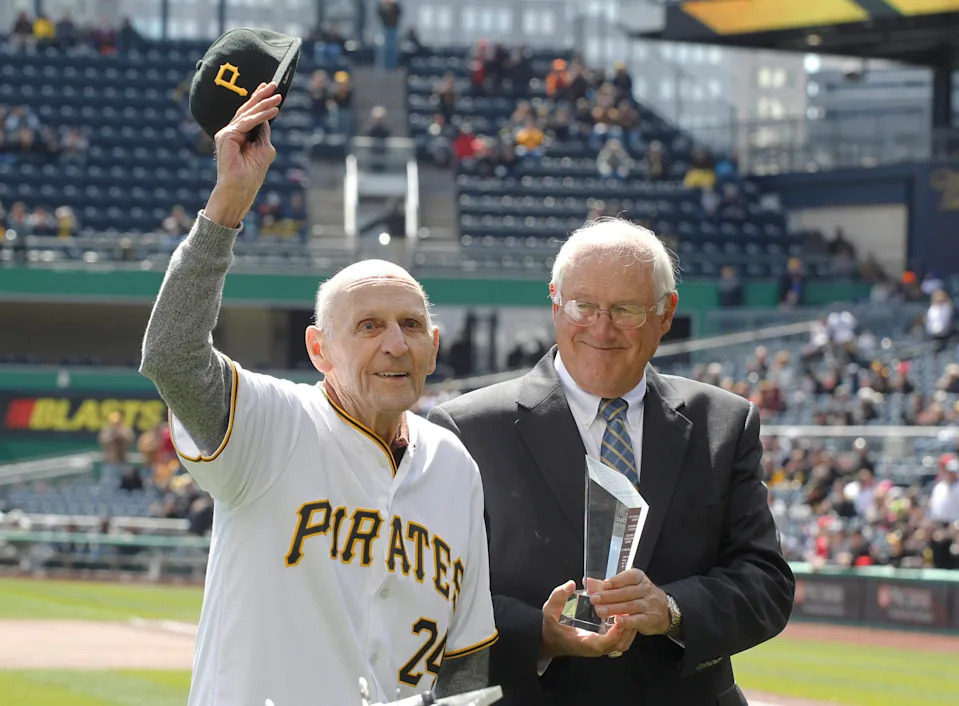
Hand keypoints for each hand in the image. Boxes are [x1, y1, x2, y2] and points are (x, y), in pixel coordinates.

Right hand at [205, 81, 282, 227]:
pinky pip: (247, 122)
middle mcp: (231, 131)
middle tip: (273, 84)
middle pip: (247, 109)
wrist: (240, 188)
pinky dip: (261, 116)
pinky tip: (273, 110)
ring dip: (264, 103)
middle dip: (260, 96)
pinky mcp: (226, 136)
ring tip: (278, 96)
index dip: (259, 101)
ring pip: (247, 114)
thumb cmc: (252, 174)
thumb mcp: (264, 149)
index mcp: (238, 135)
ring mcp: (227, 133)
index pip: (249, 114)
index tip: (269, 89)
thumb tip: (268, 117)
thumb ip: (263, 133)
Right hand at [540, 580, 636, 658]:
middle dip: (627, 628)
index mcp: (583, 642)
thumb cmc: (551, 626)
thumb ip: (559, 596)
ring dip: (628, 631)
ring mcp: (599, 649)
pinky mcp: (601, 646)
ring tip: (630, 612)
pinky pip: (619, 643)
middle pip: (619, 644)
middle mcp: (594, 649)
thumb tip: (571, 584)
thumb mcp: (550, 609)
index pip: (604, 642)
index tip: (620, 617)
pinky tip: (625, 618)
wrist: (549, 640)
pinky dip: (625, 633)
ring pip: (621, 645)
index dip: (615, 632)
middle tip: (630, 610)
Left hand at [589, 568, 669, 635]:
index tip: (603, 585)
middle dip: (609, 596)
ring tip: (600, 611)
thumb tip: (587, 582)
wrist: (662, 610)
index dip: (615, 581)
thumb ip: (606, 585)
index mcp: (638, 577)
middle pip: (626, 592)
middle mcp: (645, 589)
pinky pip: (638, 619)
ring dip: (614, 609)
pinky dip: (628, 621)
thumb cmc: (638, 595)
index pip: (627, 577)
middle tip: (594, 599)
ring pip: (630, 605)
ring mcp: (649, 604)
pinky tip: (617, 621)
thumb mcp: (626, 586)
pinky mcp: (650, 618)